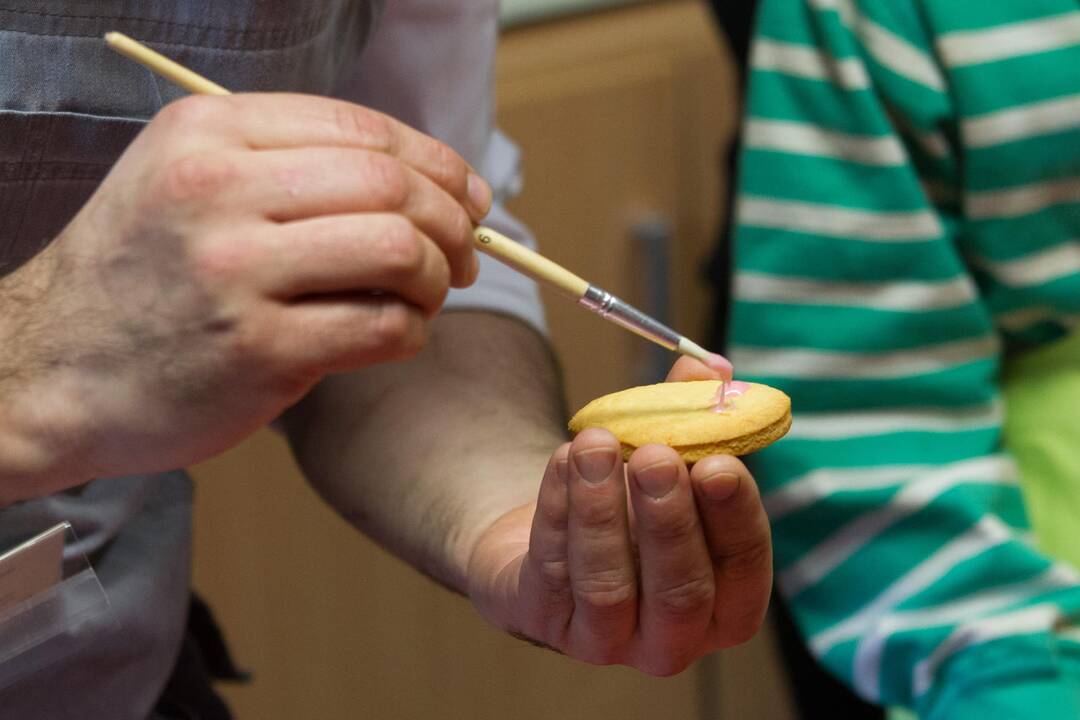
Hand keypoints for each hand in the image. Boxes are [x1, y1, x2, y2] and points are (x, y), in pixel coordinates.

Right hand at [0, 93, 490, 498]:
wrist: (52, 369)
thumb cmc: (138, 276)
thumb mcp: (184, 182)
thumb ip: (286, 165)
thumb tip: (420, 181)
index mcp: (208, 135)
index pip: (363, 130)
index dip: (437, 163)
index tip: (469, 196)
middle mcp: (220, 192)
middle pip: (392, 186)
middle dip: (453, 221)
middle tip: (466, 254)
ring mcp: (238, 273)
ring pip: (399, 250)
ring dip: (438, 277)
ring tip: (429, 296)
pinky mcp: (258, 351)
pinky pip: (383, 327)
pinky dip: (412, 331)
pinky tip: (397, 335)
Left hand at [466, 358, 771, 675]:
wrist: (550, 531)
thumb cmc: (630, 499)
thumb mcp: (667, 455)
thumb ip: (691, 413)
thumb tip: (708, 368)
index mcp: (723, 603)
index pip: (745, 571)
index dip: (736, 518)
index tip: (718, 461)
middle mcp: (672, 638)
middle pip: (681, 593)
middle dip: (669, 520)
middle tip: (656, 455)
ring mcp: (605, 641)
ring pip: (608, 587)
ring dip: (602, 510)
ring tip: (596, 443)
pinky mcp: (545, 622)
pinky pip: (552, 571)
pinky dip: (558, 509)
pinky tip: (563, 459)